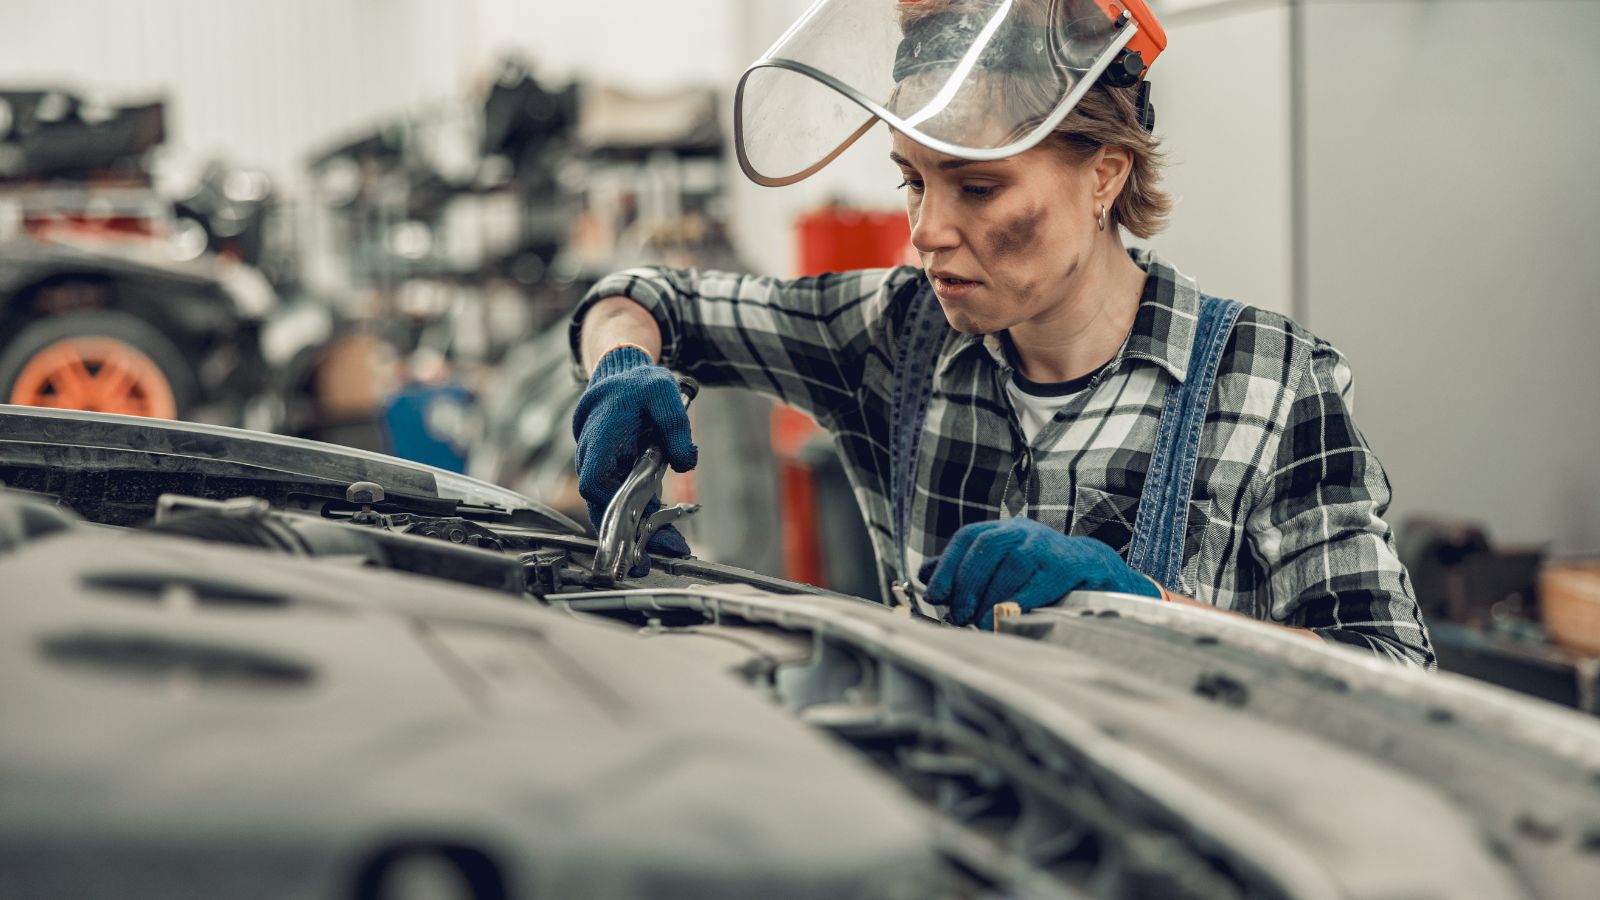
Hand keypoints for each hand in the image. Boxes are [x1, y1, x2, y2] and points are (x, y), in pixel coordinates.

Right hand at [572, 345, 697, 571]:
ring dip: (634, 535)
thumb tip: (686, 462)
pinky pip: (625, 503)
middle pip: (601, 505)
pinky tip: (663, 538)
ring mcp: (603, 468)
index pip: (594, 481)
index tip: (635, 524)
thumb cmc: (638, 384)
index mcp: (601, 438)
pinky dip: (641, 521)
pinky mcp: (616, 476)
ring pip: (612, 509)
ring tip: (661, 556)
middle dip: (623, 536)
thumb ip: (675, 426)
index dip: (611, 506)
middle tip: (646, 562)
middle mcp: (594, 458)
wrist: (621, 377)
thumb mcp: (663, 394)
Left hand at [917, 518, 1160, 629]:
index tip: (934, 596)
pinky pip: (1039, 583)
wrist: (1094, 571)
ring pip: (1012, 565)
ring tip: (979, 622)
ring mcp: (1048, 547)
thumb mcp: (1001, 565)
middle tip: (958, 614)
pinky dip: (1018, 602)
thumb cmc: (1038, 572)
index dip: (947, 565)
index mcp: (1004, 530)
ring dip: (990, 596)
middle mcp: (1024, 532)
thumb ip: (964, 568)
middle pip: (987, 547)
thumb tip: (923, 575)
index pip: (969, 537)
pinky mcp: (1069, 567)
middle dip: (967, 583)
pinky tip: (1004, 619)